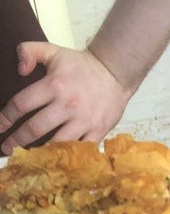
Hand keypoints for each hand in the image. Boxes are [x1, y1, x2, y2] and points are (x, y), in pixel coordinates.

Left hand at [0, 42, 131, 153]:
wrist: (114, 74)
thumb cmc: (81, 66)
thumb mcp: (53, 51)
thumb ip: (29, 51)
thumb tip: (19, 70)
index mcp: (54, 84)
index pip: (22, 104)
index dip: (6, 117)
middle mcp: (67, 104)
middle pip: (35, 128)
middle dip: (17, 140)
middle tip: (6, 148)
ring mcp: (83, 120)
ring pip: (56, 143)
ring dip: (39, 153)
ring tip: (28, 159)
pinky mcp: (97, 131)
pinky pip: (79, 149)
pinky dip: (66, 157)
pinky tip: (55, 162)